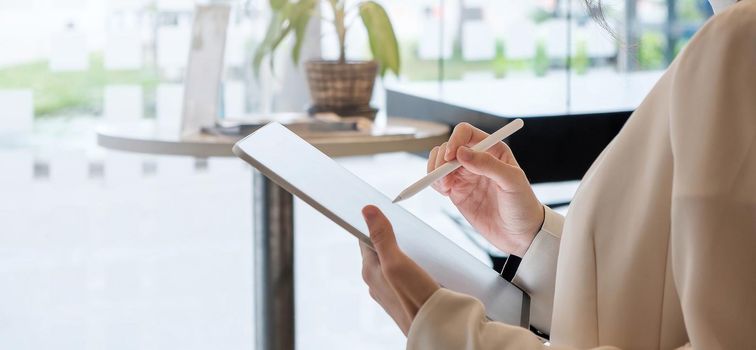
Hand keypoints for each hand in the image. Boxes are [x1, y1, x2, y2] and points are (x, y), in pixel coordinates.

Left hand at [359, 205, 438, 335]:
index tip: (382, 212)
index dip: (372, 224)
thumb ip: (382, 237)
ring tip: (418, 249)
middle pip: (380, 250)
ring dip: (403, 254)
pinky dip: (412, 268)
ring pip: (393, 263)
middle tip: (406, 230)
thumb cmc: (414, 299)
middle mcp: (376, 281)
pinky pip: (403, 277)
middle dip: (392, 239)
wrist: (435, 328)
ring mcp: (389, 291)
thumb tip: (367, 211)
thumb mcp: (397, 262)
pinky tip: (425, 268)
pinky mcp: (403, 298)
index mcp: (369, 270)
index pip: (365, 239)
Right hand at [429, 122, 543, 256]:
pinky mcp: (457, 192)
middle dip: (441, 159)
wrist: (521, 235)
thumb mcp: (512, 182)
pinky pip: (438, 181)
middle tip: (443, 175)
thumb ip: (488, 165)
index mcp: (492, 150)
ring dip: (435, 171)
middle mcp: (477, 160)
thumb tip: (461, 153)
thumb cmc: (523, 205)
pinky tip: (445, 192)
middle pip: (448, 146)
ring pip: (439, 162)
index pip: (466, 133)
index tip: (451, 156)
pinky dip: (435, 183)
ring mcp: (465, 176)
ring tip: (445, 186)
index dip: (455, 140)